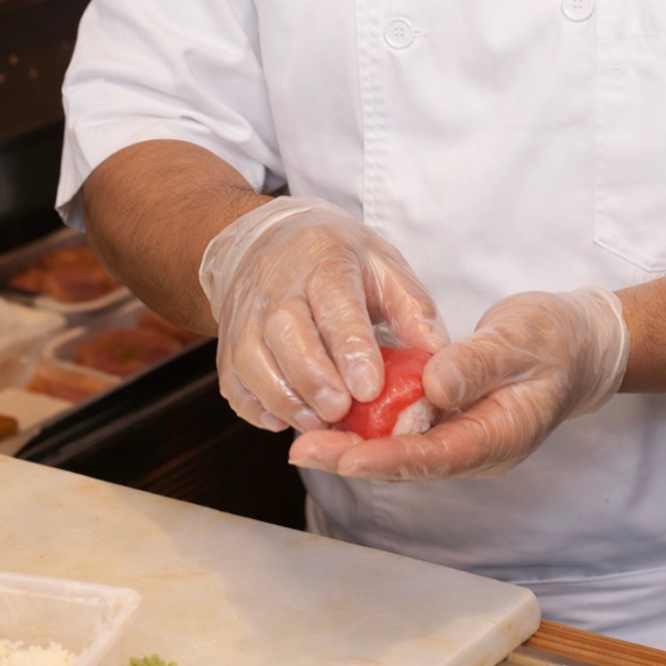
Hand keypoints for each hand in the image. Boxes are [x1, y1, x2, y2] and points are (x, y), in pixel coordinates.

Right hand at [199, 198, 447, 436]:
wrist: (271, 240)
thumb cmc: (338, 258)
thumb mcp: (384, 265)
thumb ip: (412, 308)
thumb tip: (436, 354)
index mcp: (324, 260)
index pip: (335, 304)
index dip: (351, 348)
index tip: (370, 388)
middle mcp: (277, 285)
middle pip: (286, 333)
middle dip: (313, 378)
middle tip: (341, 412)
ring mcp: (246, 315)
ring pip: (253, 361)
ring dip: (285, 399)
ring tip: (319, 425)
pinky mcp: (229, 344)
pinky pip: (233, 382)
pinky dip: (255, 408)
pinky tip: (283, 422)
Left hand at [289, 285, 628, 480]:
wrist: (577, 345)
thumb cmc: (553, 339)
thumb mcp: (520, 340)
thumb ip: (477, 362)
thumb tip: (433, 385)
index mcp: (498, 436)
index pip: (435, 455)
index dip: (388, 457)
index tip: (345, 457)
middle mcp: (475, 448)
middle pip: (409, 461)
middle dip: (354, 457)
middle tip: (302, 450)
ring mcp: (462, 437)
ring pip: (402, 449)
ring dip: (354, 444)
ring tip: (304, 437)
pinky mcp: (451, 420)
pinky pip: (406, 430)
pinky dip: (371, 426)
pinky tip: (335, 415)